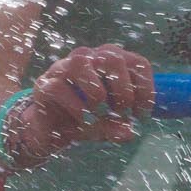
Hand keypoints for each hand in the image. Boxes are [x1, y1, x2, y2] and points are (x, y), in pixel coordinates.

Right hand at [2, 44, 155, 169]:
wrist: (50, 129)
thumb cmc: (84, 118)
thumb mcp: (106, 126)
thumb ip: (117, 128)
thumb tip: (128, 133)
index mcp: (109, 62)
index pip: (136, 63)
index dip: (145, 88)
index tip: (142, 113)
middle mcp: (88, 57)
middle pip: (112, 58)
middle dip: (123, 90)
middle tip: (122, 113)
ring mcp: (63, 67)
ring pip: (81, 63)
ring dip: (96, 93)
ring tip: (99, 113)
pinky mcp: (45, 83)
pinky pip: (61, 89)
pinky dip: (76, 109)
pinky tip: (82, 121)